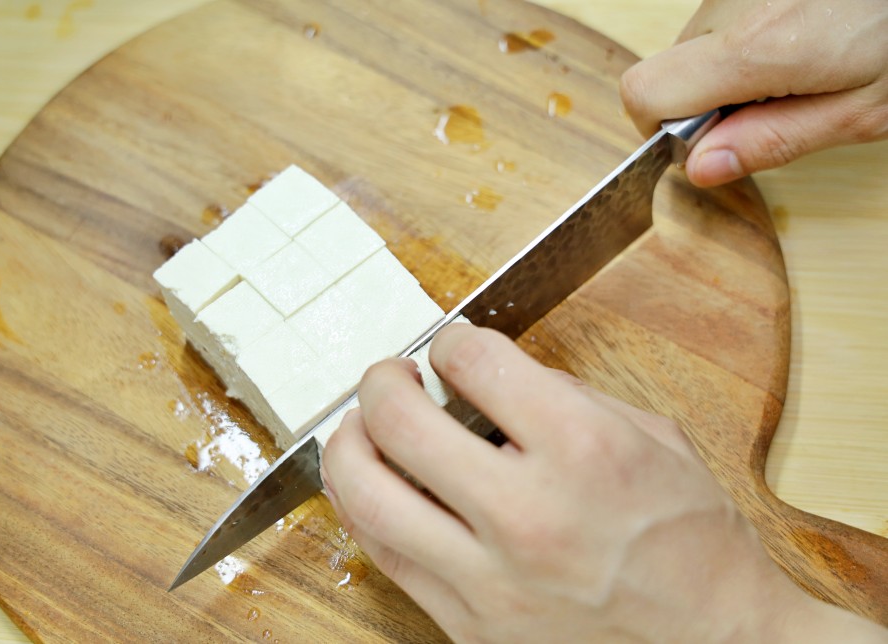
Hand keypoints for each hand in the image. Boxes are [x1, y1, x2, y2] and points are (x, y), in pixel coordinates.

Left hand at [320, 325, 886, 641]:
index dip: (451, 343)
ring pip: (368, 496)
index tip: (451, 350)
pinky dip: (361, 508)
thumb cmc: (694, 543)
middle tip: (390, 378)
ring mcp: (491, 580)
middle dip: (382, 382)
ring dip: (348, 444)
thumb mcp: (654, 438)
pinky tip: (370, 484)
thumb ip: (565, 395)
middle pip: (398, 423)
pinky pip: (385, 557)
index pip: (473, 363)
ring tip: (361, 427)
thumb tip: (489, 376)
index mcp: (582, 450)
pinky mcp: (470, 625)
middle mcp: (527, 514)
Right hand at [620, 0, 887, 186]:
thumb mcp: (861, 108)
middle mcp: (732, 3)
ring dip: (732, 69)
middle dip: (706, 100)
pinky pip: (724, 17)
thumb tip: (700, 168)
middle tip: (780, 103)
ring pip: (696, 44)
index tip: (712, 141)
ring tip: (804, 65)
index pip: (645, 92)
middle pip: (668, 68)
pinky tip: (805, 37)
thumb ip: (772, 140)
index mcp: (756, 46)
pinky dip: (751, 39)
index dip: (663, 129)